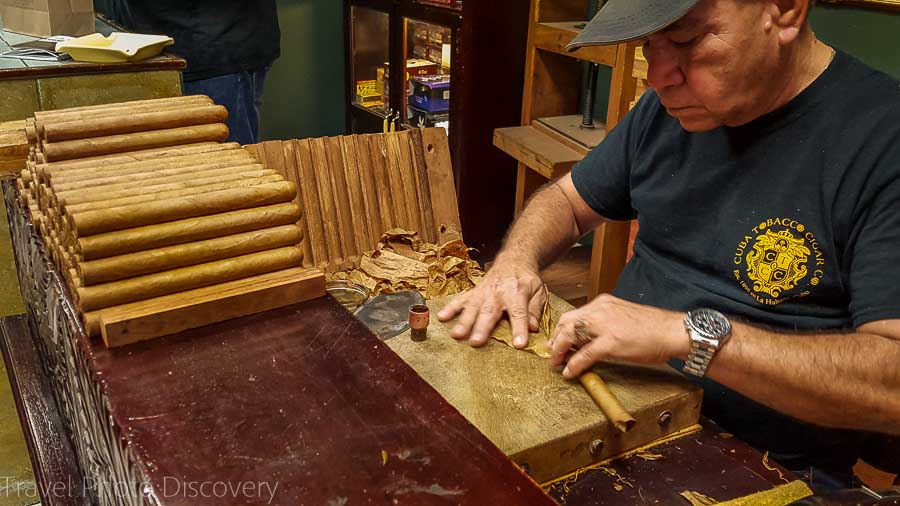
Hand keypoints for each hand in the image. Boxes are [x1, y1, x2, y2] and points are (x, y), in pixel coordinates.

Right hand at [437, 259, 546, 347]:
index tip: (519, 344)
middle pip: (489, 311)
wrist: (514, 259)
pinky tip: (442, 317)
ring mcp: (484, 292)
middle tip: (475, 342)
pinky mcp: (474, 292)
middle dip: (482, 327)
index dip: (519, 328)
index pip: (519, 312)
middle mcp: (498, 292)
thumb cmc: (526, 279)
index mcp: (518, 292)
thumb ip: (535, 310)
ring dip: (463, 321)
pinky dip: (451, 308)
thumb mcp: (538, 291)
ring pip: (472, 307)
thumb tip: (533, 328)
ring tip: (456, 334)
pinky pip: (461, 299)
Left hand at [549, 294, 688, 378]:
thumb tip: (589, 339)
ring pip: (571, 335)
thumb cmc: (652, 328)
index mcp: (603, 303)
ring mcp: (605, 325)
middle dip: (556, 339)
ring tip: (556, 363)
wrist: (672, 331)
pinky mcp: (611, 342)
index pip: (574, 314)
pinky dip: (574, 364)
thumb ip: (604, 324)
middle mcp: (601, 310)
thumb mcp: (623, 318)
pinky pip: (585, 354)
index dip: (562, 329)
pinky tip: (569, 372)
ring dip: (560, 350)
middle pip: (567, 322)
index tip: (557, 341)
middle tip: (552, 353)